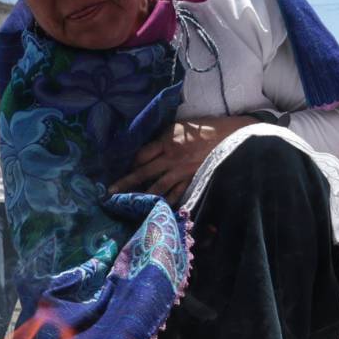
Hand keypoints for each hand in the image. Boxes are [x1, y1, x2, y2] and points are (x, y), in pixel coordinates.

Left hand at [108, 115, 253, 205]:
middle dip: (126, 183)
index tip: (121, 171)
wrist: (228, 136)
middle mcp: (171, 158)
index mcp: (166, 141)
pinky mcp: (192, 179)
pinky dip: (166, 202)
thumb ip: (161, 140)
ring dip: (142, 196)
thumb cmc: (202, 129)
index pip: (141, 155)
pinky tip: (156, 210)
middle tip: (110, 193)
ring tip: (129, 205)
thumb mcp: (177, 128)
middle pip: (144, 172)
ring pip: (158, 187)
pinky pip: (176, 194)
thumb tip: (145, 153)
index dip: (130, 164)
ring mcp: (182, 171)